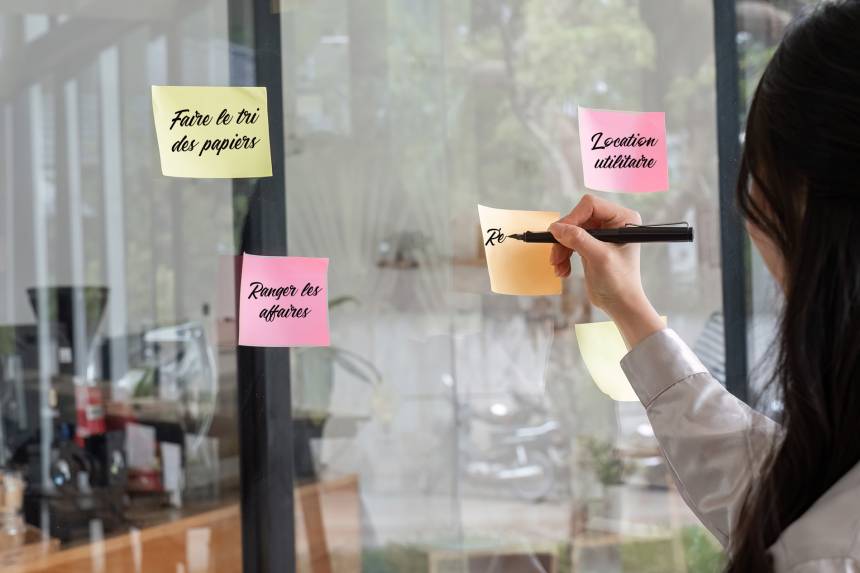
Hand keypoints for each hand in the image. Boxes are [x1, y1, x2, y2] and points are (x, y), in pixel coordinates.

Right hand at [549, 194, 662, 347]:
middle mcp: (613, 222)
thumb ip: (578, 239)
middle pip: (577, 218)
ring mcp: (601, 234)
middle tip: (556, 257)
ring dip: (561, 249)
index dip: (573, 218)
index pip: (590, 205)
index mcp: (623, 219)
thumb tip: (555, 227)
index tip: (559, 235)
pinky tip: (563, 270)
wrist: (620, 304)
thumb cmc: (619, 282)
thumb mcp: (598, 258)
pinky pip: (570, 242)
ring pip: (570, 231)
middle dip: (564, 238)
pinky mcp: (591, 245)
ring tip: (558, 267)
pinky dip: (564, 256)